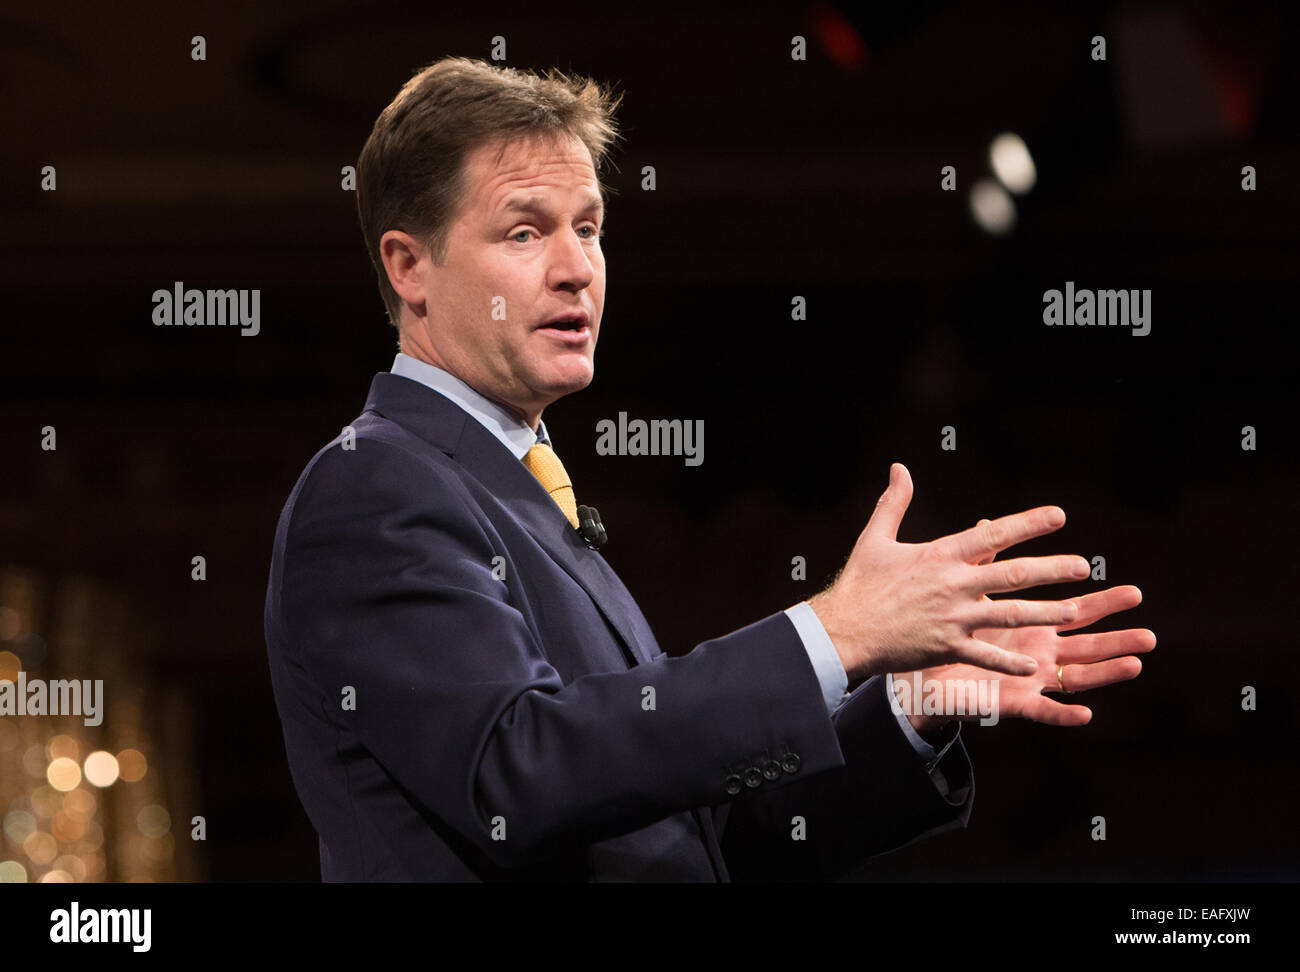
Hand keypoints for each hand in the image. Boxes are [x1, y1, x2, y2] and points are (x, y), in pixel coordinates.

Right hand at [809, 462, 1087, 681]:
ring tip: (1074, 611)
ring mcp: (951, 618)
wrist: (842, 628)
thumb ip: (894, 502)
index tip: (1059, 516)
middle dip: (1051, 570)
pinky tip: (1035, 666)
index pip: (992, 534)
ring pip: (1008, 614)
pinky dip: (1009, 660)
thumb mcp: (875, 538)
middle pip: (1012, 574)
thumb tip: (899, 468)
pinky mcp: (945, 647)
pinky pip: (985, 654)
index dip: (1028, 523)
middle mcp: (952, 584)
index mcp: (939, 555)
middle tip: (1083, 566)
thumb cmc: (859, 583)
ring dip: (1044, 612)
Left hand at [896, 520, 1154, 728]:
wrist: (920, 674)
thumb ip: (983, 563)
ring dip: (1106, 672)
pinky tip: (1085, 713)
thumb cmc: (951, 635)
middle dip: (1118, 638)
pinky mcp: (1012, 702)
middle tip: (1150, 633)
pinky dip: (1063, 713)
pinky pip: (1041, 710)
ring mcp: (1030, 680)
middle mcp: (1039, 653)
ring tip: (1135, 664)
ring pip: (1076, 677)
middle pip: (1088, 644)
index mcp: (1033, 626)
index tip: (1134, 593)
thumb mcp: (970, 597)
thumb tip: (986, 522)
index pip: (1077, 612)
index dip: (1104, 604)